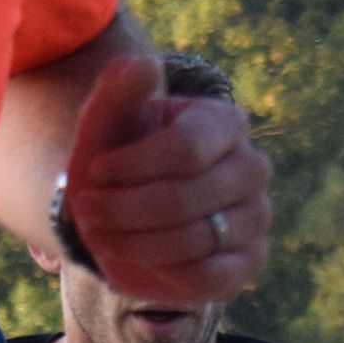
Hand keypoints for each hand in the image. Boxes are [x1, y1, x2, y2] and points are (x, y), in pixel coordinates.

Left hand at [62, 53, 269, 306]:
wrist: (122, 208)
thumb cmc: (117, 157)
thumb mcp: (106, 120)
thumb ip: (118, 89)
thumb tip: (145, 64)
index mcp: (225, 122)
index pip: (186, 148)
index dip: (132, 167)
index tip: (95, 172)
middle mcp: (252, 168)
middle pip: (185, 199)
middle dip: (124, 210)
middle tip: (87, 210)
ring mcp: (256, 218)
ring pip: (193, 240)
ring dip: (132, 242)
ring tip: (98, 234)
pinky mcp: (248, 262)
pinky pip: (206, 278)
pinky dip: (158, 273)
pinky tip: (127, 259)